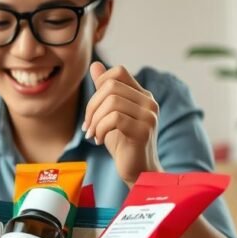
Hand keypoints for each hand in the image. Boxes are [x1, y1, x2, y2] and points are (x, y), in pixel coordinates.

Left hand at [83, 62, 161, 185]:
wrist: (138, 172)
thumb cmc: (123, 144)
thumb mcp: (110, 115)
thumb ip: (105, 91)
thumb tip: (95, 65)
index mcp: (142, 95)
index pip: (119, 71)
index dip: (99, 84)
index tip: (93, 107)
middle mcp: (149, 101)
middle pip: (111, 86)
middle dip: (91, 106)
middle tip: (87, 126)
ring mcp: (149, 115)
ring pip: (112, 102)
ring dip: (95, 119)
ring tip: (92, 134)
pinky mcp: (144, 130)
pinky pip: (115, 119)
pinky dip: (101, 129)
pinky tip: (99, 140)